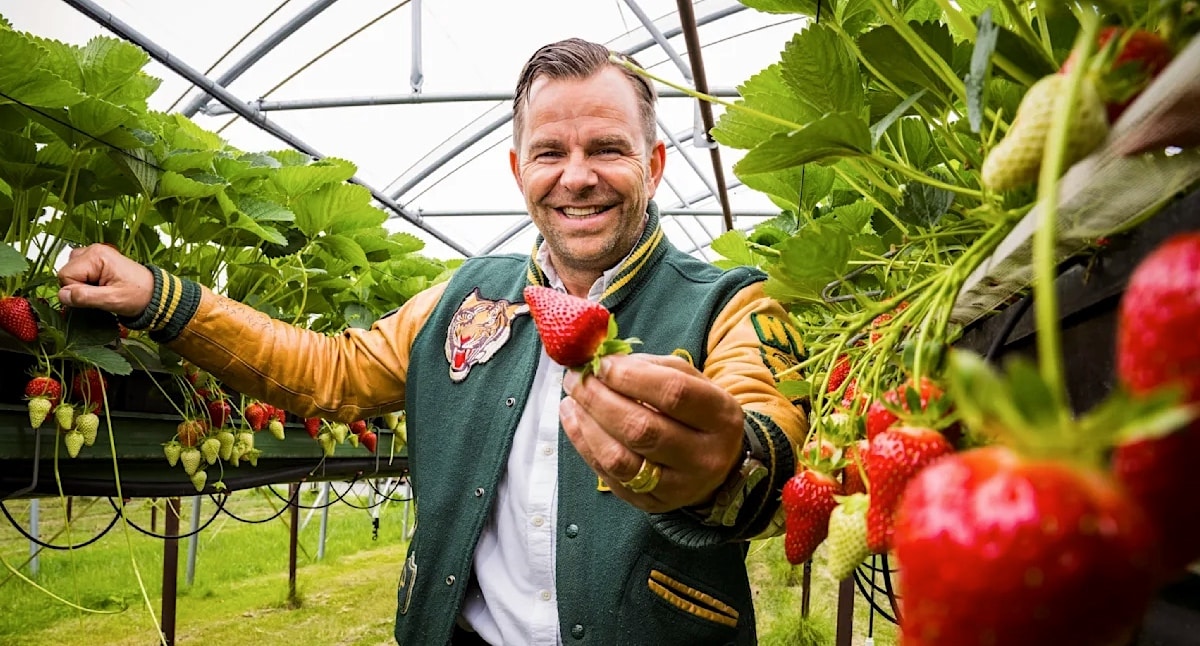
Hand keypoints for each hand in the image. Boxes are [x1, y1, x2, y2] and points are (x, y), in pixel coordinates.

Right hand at [57, 244, 154, 317]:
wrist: (155, 294)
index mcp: (96, 255)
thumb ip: (85, 297)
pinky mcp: (97, 261)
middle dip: (79, 287)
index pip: (65, 275)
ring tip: (102, 289)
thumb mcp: (112, 300)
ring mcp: (95, 254)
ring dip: (82, 284)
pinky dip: (86, 281)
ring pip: (71, 272)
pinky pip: (79, 272)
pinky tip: (101, 286)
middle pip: (66, 272)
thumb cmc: (139, 295)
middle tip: (101, 293)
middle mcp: (93, 250)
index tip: (96, 296)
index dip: (76, 290)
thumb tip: (62, 295)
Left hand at [560, 353, 743, 512]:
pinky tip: (573, 420)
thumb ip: (651, 368)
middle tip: (576, 378)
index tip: (601, 363)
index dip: (631, 377)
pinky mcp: (652, 504)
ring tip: (571, 399)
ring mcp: (679, 487)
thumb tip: (603, 362)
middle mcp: (704, 457)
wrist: (718, 466)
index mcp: (721, 417)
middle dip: (599, 400)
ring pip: (621, 459)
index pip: (674, 394)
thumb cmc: (696, 413)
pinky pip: (609, 476)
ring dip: (587, 425)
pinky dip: (584, 445)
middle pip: (642, 429)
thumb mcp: (692, 382)